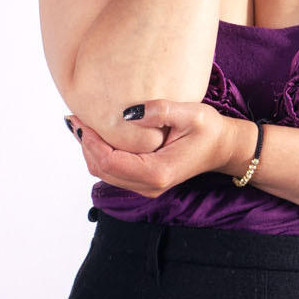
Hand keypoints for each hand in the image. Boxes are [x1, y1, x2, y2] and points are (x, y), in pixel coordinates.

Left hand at [65, 101, 240, 198]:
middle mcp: (149, 186)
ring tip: (81, 123)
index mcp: (158, 172)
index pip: (110, 162)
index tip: (80, 119)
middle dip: (85, 145)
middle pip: (101, 170)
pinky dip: (100, 154)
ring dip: (90, 150)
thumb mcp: (191, 113)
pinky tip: (97, 134)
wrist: (223, 148)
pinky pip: (113, 172)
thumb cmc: (210, 130)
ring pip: (104, 173)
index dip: (90, 141)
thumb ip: (161, 110)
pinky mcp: (144, 182)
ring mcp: (146, 188)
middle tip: (75, 118)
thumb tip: (127, 114)